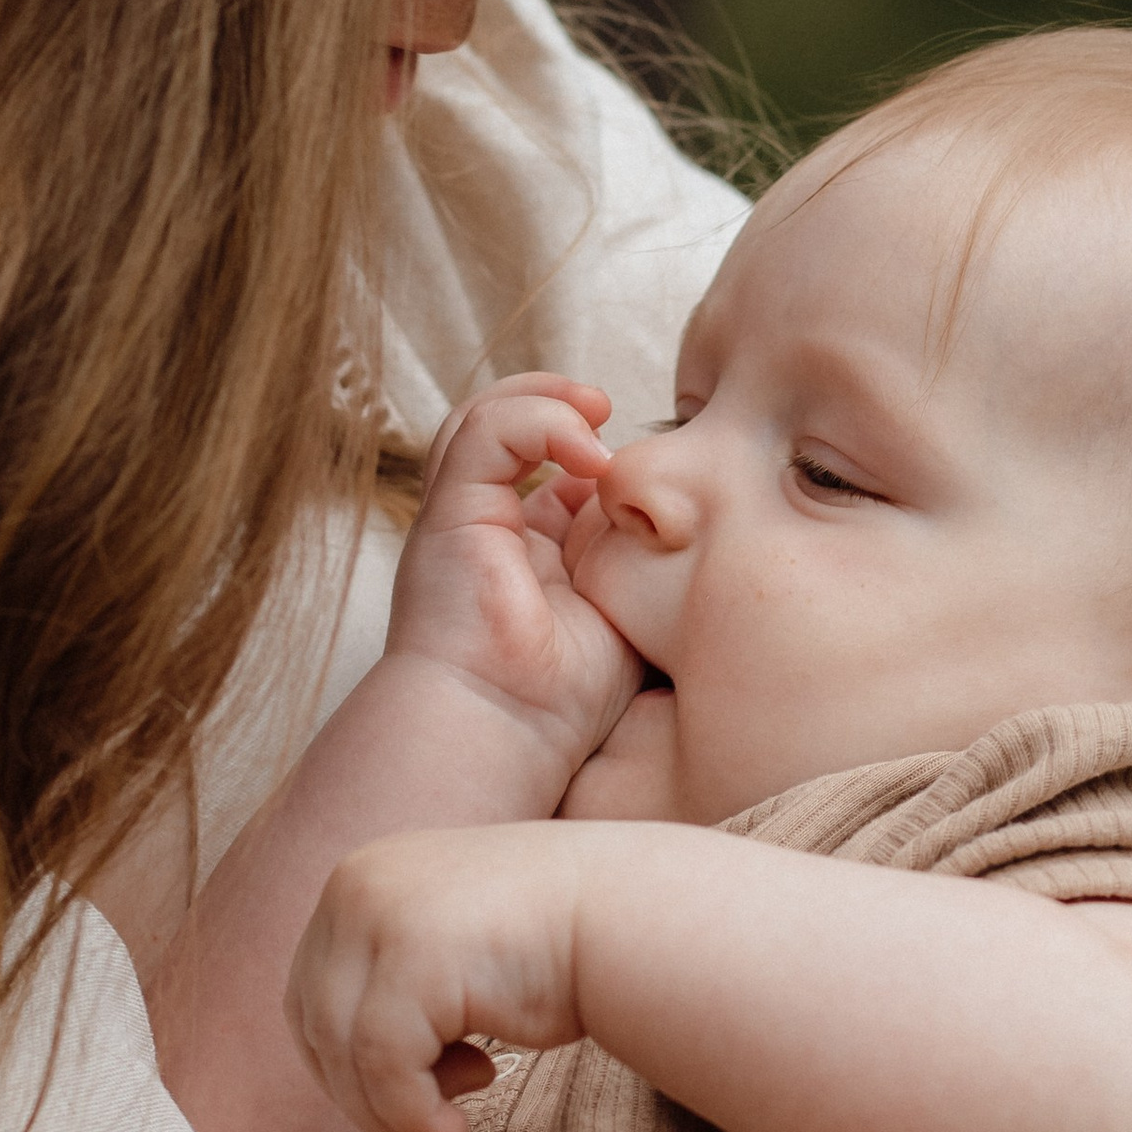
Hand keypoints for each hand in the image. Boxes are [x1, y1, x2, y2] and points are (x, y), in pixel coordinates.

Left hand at [285, 818, 601, 1131]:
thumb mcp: (451, 953)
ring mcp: (380, 916)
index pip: (312, 996)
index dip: (345, 1068)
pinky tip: (458, 1131)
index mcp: (360, 879)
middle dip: (365, 1101)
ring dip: (391, 1120)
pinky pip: (383, 1066)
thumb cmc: (556, 949)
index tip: (406, 1107)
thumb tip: (352, 1085)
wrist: (629, 917)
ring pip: (346, 1055)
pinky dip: (410, 1117)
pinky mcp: (414, 957)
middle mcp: (356, 886)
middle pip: (318, 1027)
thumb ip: (395, 992)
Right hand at [386, 378, 642, 771]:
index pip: (548, 468)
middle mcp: (485, 529)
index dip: (592, 448)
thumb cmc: (563, 701)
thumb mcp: (623, 616)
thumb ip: (638, 567)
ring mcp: (461, 519)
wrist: (505, 731)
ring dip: (545, 400)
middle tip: (608, 408)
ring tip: (596, 410)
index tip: (640, 466)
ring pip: (484, 418)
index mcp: (525, 552)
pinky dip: (536, 422)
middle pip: (505, 429)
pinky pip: (481, 432)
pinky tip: (587, 452)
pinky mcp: (449, 514)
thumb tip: (682, 527)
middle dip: (559, 404)